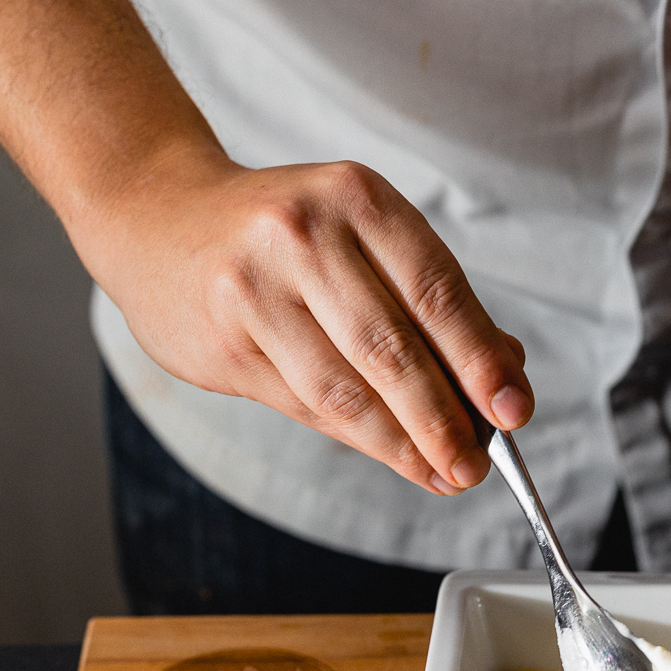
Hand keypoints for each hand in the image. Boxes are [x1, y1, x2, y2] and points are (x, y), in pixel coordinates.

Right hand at [81, 150, 532, 495]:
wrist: (157, 217)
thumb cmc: (284, 234)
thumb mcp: (362, 235)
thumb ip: (432, 299)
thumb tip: (506, 372)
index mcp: (357, 198)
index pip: (435, 290)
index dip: (479, 359)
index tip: (513, 410)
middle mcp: (303, 235)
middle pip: (392, 348)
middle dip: (444, 418)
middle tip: (476, 465)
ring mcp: (254, 288)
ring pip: (346, 388)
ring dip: (402, 442)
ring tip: (443, 472)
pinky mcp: (223, 340)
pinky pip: (306, 404)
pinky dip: (358, 437)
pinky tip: (392, 454)